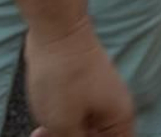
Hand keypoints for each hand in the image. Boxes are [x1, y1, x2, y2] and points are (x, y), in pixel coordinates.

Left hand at [24, 17, 134, 136]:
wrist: (57, 33)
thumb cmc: (63, 77)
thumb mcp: (64, 125)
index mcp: (120, 120)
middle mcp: (116, 110)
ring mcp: (101, 98)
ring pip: (85, 130)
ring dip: (63, 136)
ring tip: (40, 136)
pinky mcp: (86, 89)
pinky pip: (78, 116)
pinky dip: (62, 125)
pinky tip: (42, 126)